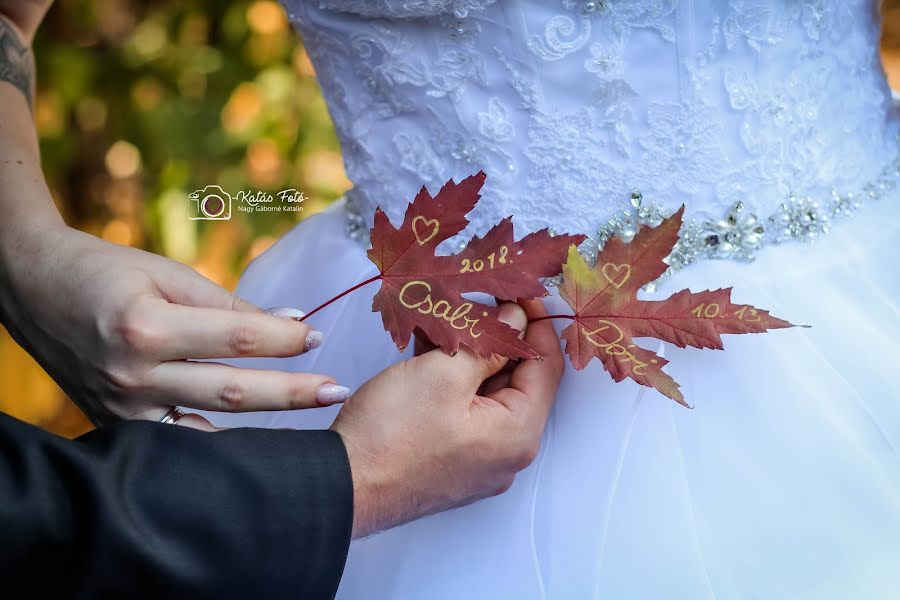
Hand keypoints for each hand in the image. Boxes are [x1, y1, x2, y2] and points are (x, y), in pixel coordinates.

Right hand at [0, 224, 348, 426]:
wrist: (33, 289)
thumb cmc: (105, 272)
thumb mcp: (168, 275)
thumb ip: (229, 304)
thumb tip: (292, 323)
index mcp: (145, 327)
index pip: (234, 339)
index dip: (282, 340)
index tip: (317, 337)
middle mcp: (132, 374)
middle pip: (230, 391)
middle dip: (291, 393)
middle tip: (336, 390)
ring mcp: (120, 407)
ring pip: (206, 428)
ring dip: (263, 428)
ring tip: (311, 424)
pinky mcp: (113, 423)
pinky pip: (177, 441)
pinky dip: (218, 445)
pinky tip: (256, 447)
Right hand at [331, 300, 563, 537]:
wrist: (343, 486)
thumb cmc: (392, 436)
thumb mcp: (443, 374)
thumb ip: (488, 343)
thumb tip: (514, 320)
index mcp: (517, 434)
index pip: (546, 367)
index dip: (535, 323)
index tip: (520, 292)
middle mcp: (506, 452)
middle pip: (516, 380)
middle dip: (497, 335)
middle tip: (478, 299)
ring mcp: (477, 459)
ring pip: (485, 392)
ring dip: (470, 353)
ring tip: (446, 318)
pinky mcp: (450, 459)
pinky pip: (464, 409)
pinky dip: (452, 378)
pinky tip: (430, 349)